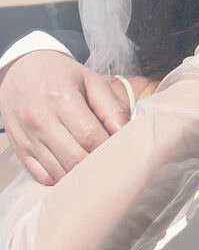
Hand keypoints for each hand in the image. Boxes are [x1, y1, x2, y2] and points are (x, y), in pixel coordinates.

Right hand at [0, 52, 130, 184]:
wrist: (20, 70)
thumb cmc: (61, 76)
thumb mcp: (91, 81)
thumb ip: (112, 107)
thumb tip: (127, 133)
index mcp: (60, 98)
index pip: (91, 137)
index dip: (110, 148)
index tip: (121, 149)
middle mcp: (40, 120)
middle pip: (76, 159)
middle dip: (97, 164)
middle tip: (111, 162)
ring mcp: (27, 138)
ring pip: (60, 173)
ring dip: (81, 174)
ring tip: (94, 166)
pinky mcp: (20, 150)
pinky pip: (43, 176)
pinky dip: (61, 178)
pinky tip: (72, 168)